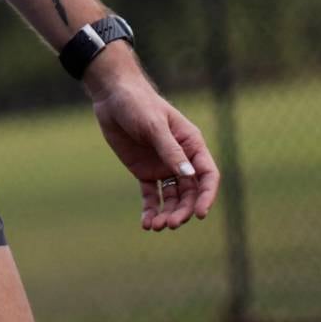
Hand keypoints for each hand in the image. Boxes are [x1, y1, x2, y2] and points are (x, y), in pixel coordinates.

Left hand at [86, 53, 220, 231]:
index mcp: (191, 144)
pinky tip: (146, 223)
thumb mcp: (154, 126)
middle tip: (170, 224)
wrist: (112, 95)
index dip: (206, 195)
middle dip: (183, 210)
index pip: (207, 175)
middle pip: (190, 192)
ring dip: (167, 213)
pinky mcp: (144, 171)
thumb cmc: (138, 103)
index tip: (199, 214)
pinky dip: (150, 209)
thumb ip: (170, 150)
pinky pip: (151, 195)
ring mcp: (162, 166)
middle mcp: (181, 158)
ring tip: (155, 226)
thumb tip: (189, 175)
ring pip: (172, 197)